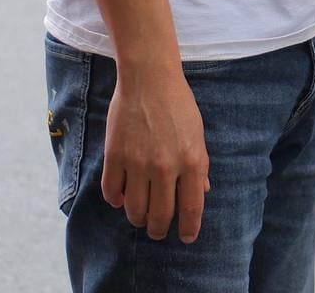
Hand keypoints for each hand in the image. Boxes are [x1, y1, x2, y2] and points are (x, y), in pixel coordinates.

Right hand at [101, 63, 209, 243]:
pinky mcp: (115, 155)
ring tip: (139, 216)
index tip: (186, 238)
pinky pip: (112, 191)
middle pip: (160, 215)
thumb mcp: (197, 134)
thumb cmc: (178, 104)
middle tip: (157, 231)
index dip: (189, 228)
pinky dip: (116, 200)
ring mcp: (138, 162)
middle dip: (159, 229)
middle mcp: (166, 167)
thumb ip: (199, 165)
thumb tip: (202, 192)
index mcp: (192, 161)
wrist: (149, 78)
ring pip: (134, 209)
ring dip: (137, 218)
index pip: (191, 208)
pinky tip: (121, 199)